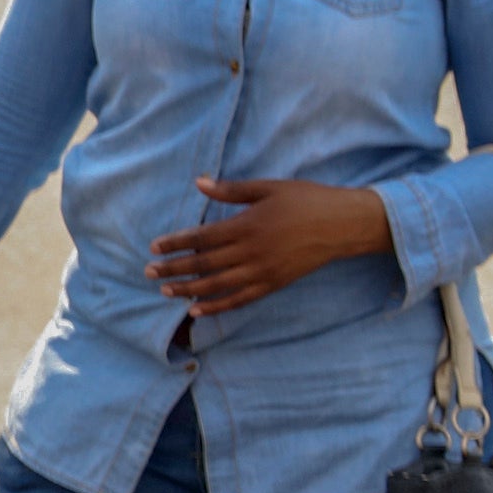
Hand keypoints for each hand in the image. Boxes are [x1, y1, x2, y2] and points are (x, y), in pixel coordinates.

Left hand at [148, 178, 391, 312]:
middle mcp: (252, 252)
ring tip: (166, 291)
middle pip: (205, 263)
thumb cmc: (305, 200)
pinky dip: (218, 306)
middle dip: (175, 268)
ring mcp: (263, 271)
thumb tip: (198, 183)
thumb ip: (231, 190)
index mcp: (247, 225)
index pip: (202, 238)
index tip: (154, 248)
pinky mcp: (274, 284)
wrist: (342, 225)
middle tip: (149, 272)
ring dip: (189, 289)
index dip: (176, 244)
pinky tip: (198, 310)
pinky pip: (241, 299)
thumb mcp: (267, 188)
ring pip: (218, 285)